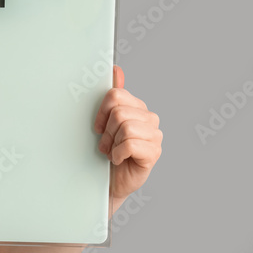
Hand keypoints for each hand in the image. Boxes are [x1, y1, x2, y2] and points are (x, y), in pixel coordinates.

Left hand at [93, 65, 162, 200]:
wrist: (107, 182)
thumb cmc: (106, 154)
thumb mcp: (104, 123)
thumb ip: (112, 97)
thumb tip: (116, 69)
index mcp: (138, 108)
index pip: (116, 96)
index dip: (102, 112)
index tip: (98, 127)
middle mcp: (150, 119)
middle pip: (119, 112)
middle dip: (107, 131)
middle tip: (106, 144)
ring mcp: (154, 136)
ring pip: (126, 127)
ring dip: (112, 143)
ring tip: (113, 152)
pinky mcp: (154, 153)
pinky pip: (130, 144)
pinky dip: (118, 154)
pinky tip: (119, 159)